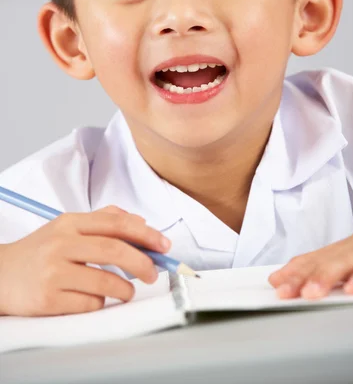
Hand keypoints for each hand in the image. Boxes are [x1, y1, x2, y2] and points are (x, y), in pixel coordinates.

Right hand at [0, 205, 170, 316]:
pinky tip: (95, 298)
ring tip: (126, 290)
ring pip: (105, 282)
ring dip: (125, 289)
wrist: (0, 275)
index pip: (115, 223)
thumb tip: (140, 223)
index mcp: (69, 222)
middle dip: (142, 262)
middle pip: (114, 250)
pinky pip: (89, 304)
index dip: (145, 234)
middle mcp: (61, 244)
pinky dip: (101, 303)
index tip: (163, 245)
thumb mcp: (66, 227)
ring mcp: (53, 272)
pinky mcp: (49, 299)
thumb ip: (102, 220)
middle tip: (154, 273)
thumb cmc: (40, 251)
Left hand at [269, 208, 352, 299]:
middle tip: (308, 293)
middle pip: (339, 262)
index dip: (296, 275)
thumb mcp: (338, 254)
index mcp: (340, 252)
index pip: (315, 262)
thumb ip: (311, 267)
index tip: (280, 289)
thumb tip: (276, 279)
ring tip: (352, 289)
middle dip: (323, 277)